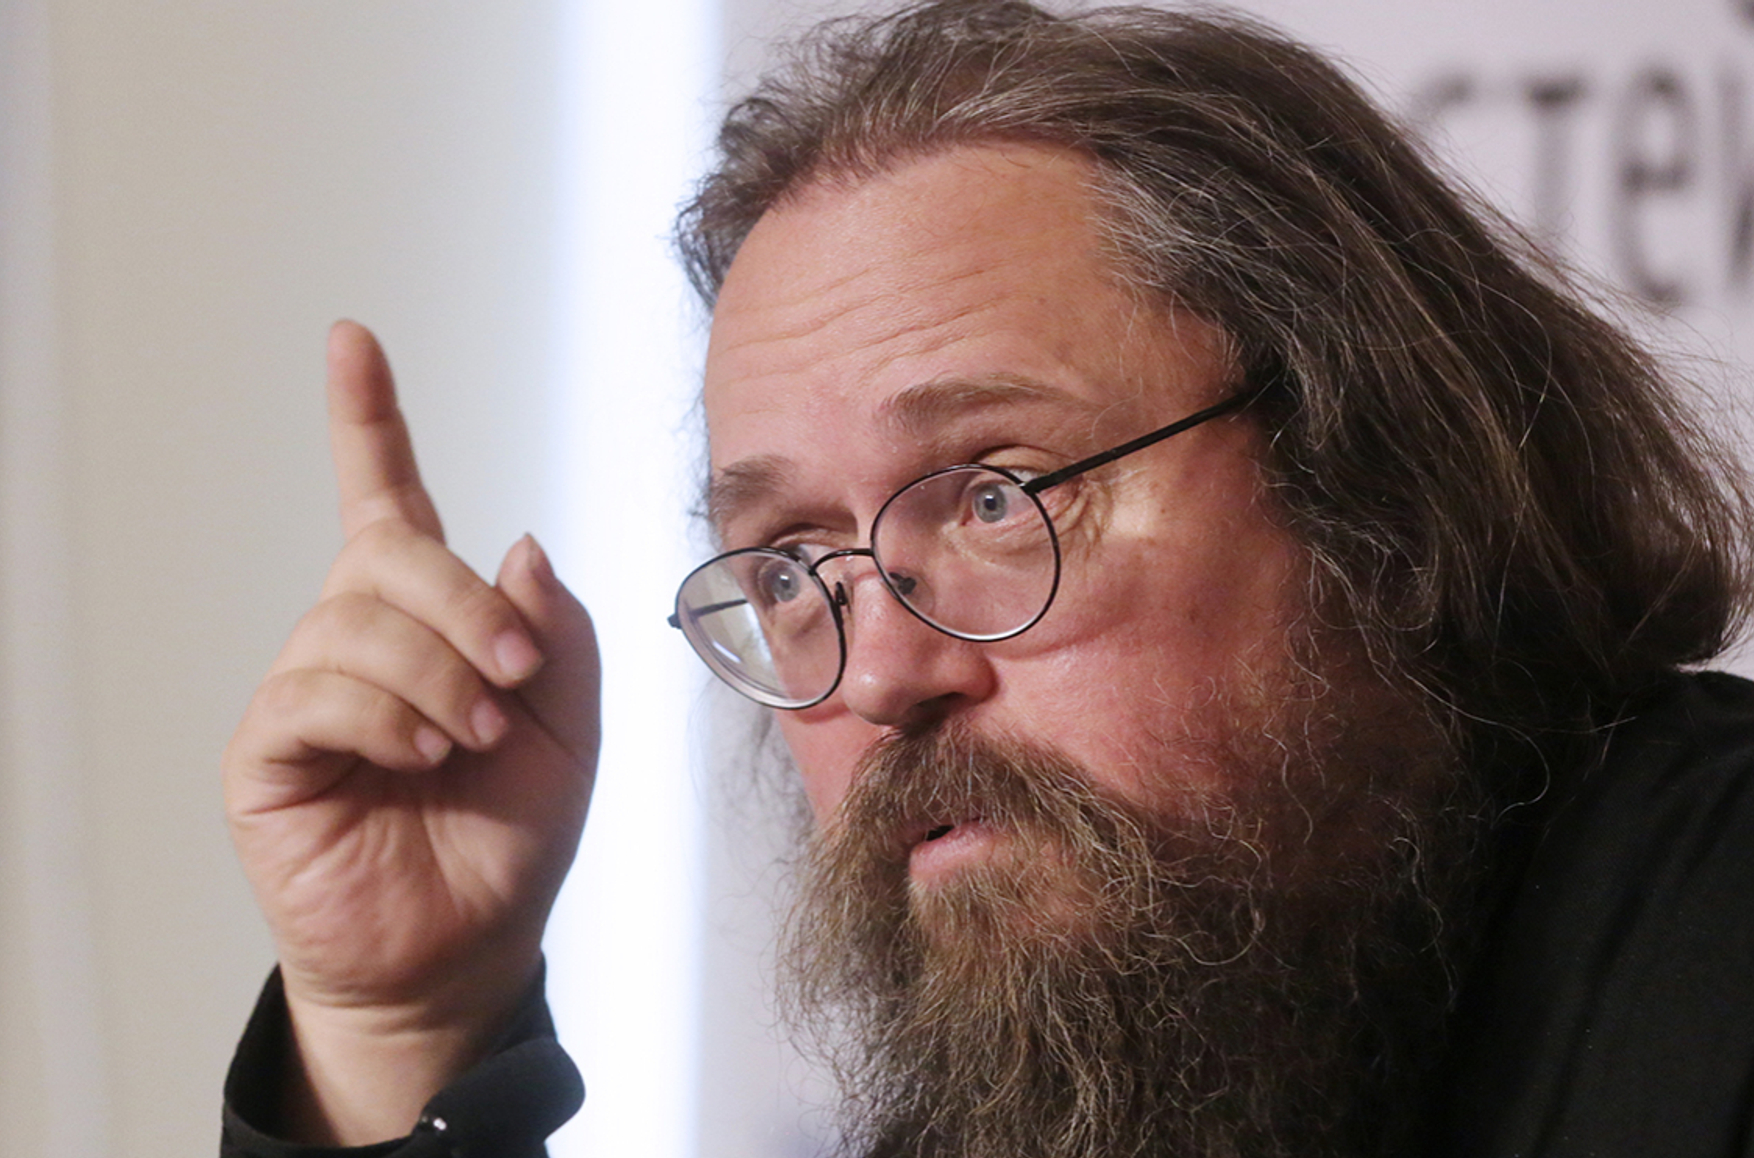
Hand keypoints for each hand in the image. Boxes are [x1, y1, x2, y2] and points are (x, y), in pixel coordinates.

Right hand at [224, 322, 598, 1143]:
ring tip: (477, 737)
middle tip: (514, 675)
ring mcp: (305, 692)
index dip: (367, 419)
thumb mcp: (572, 725)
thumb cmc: (511, 833)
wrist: (469, 944)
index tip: (352, 339)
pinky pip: (313, 694)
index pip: (384, 497)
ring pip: (354, 623)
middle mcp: (355, 638)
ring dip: (438, 676)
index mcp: (425, 619)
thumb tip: (517, 542)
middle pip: (388, 554)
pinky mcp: (268, 754)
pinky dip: (385, 715)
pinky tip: (423, 753)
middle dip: (463, 605)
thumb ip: (554, 632)